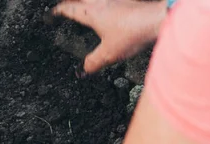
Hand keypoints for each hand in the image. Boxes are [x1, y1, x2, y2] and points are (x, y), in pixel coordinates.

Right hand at [52, 0, 166, 74]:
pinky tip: (108, 8)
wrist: (158, 17)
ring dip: (85, 1)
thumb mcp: (110, 53)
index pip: (68, 9)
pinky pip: (109, 0)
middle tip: (64, 7)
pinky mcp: (126, 0)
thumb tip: (83, 70)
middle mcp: (100, 1)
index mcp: (91, 12)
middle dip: (69, 2)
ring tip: (83, 6)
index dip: (57, 13)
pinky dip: (102, 3)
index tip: (51, 15)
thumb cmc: (133, 32)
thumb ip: (93, 62)